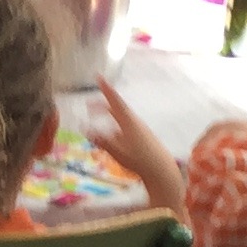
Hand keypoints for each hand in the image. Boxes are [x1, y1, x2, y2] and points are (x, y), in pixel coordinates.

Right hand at [91, 80, 186, 214]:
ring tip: (98, 117)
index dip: (106, 88)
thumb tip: (85, 129)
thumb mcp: (117, 151)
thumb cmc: (139, 160)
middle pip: (116, 109)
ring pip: (120, 119)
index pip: (115, 100)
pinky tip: (111, 135)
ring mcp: (139, 130)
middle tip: (89, 105)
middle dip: (101, 106)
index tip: (98, 76)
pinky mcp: (142, 138)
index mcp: (128, 121)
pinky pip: (125, 128)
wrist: (161, 169)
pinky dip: (114, 127)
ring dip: (107, 117)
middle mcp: (134, 122)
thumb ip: (102, 140)